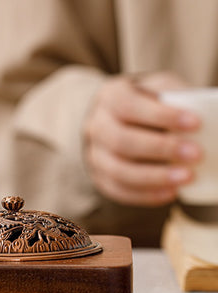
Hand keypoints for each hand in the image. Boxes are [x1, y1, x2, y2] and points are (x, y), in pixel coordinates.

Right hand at [84, 72, 202, 205]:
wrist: (117, 122)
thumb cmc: (146, 104)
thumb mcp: (158, 89)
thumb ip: (176, 97)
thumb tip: (211, 114)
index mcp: (109, 98)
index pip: (129, 106)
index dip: (161, 116)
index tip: (196, 123)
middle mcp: (95, 127)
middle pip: (121, 141)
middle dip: (160, 149)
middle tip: (196, 154)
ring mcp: (94, 156)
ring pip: (118, 171)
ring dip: (154, 177)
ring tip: (187, 178)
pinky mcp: (99, 178)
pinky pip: (118, 191)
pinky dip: (145, 195)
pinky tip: (170, 193)